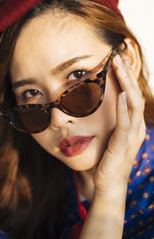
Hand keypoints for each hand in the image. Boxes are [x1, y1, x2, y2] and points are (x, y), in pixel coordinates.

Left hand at [93, 53, 145, 194]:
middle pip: (135, 94)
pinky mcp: (124, 143)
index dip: (127, 77)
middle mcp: (136, 127)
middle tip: (118, 55)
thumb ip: (110, 120)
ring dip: (126, 83)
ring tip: (118, 65)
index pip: (132, 94)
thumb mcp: (110, 135)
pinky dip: (124, 106)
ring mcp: (132, 135)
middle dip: (127, 74)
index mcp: (133, 123)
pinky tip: (121, 93)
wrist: (108, 183)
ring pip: (134, 103)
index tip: (119, 60)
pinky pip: (125, 122)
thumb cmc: (107, 158)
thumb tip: (102, 104)